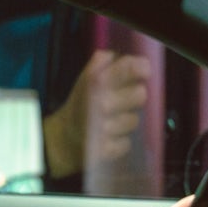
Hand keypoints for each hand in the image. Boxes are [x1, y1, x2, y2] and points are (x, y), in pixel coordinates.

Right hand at [43, 50, 150, 180]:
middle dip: (133, 97)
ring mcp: (104, 128)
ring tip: (111, 121)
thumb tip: (122, 56)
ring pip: (134, 121)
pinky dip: (119, 142)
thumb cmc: (80, 105)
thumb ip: (103, 63)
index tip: (143, 71)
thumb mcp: (86, 79)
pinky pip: (126, 143)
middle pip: (140, 95)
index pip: (130, 68)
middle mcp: (101, 104)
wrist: (64, 138)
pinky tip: (108, 137)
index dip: (141, 68)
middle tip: (123, 101)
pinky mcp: (106, 150)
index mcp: (96, 82)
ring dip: (125, 121)